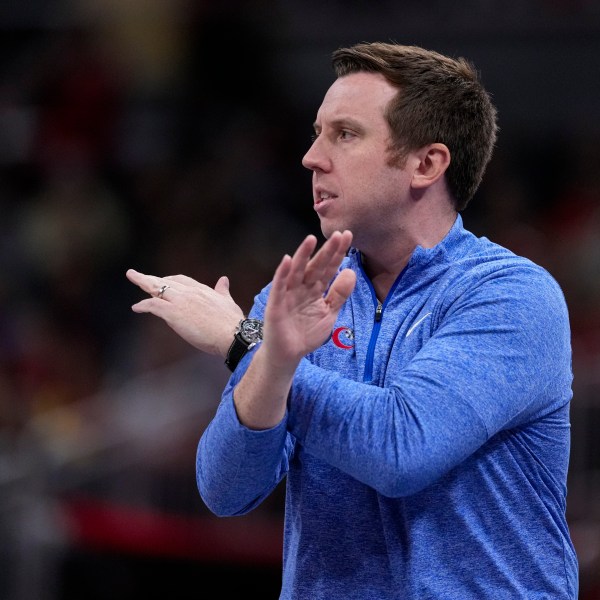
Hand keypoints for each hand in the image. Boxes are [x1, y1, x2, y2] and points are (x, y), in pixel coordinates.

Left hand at [126, 270, 243, 356]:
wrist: (232, 334)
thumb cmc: (232, 323)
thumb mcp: (228, 302)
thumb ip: (223, 291)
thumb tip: (224, 280)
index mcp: (202, 290)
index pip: (182, 280)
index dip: (170, 280)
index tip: (163, 281)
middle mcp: (189, 292)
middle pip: (166, 281)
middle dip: (151, 277)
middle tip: (137, 274)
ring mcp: (181, 301)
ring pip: (157, 287)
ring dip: (143, 282)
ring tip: (132, 276)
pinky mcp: (174, 313)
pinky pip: (153, 305)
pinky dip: (143, 305)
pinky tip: (136, 307)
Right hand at [262, 230, 355, 369]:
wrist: (289, 354)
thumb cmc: (306, 333)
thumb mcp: (329, 313)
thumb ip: (339, 294)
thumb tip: (351, 272)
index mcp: (315, 289)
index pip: (329, 268)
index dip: (338, 253)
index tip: (348, 236)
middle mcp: (302, 287)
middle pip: (316, 266)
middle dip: (327, 251)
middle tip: (339, 235)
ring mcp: (288, 294)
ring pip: (297, 271)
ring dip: (302, 255)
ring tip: (311, 239)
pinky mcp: (276, 303)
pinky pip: (279, 286)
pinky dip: (282, 273)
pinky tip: (287, 259)